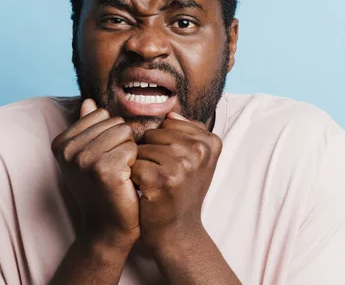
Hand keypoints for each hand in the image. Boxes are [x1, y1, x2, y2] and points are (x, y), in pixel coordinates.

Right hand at [51, 98, 139, 247]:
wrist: (108, 226)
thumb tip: (88, 100)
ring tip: (119, 173)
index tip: (101, 159)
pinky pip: (133, 148)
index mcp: (60, 143)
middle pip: (114, 122)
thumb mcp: (88, 156)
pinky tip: (126, 181)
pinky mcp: (105, 170)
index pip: (100, 114)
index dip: (110, 135)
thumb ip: (87, 126)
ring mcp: (84, 160)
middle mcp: (68, 150)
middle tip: (112, 169)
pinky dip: (135, 163)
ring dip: (129, 152)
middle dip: (121, 143)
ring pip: (125, 133)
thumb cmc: (102, 188)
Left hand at [130, 112, 221, 249]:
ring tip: (155, 184)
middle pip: (154, 133)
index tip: (176, 165)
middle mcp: (200, 151)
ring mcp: (182, 165)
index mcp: (211, 141)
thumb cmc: (183, 191)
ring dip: (141, 165)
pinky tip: (145, 191)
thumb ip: (187, 132)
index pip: (169, 122)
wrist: (178, 232)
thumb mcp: (197, 160)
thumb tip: (169, 112)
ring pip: (142, 147)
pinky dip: (133, 177)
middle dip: (151, 153)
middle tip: (164, 177)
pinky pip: (134, 163)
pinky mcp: (162, 179)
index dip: (164, 143)